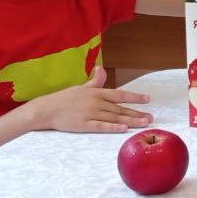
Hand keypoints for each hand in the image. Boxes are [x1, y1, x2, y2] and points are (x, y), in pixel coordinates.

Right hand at [29, 67, 152, 132]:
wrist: (45, 109)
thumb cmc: (64, 99)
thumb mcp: (81, 87)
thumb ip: (95, 81)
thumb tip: (101, 68)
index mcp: (96, 93)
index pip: (119, 94)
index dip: (135, 97)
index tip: (148, 99)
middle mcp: (95, 102)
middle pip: (120, 108)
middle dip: (137, 113)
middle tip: (151, 117)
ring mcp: (90, 113)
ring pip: (114, 117)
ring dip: (131, 121)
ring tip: (144, 124)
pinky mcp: (83, 125)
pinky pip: (101, 126)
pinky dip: (113, 127)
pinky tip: (124, 129)